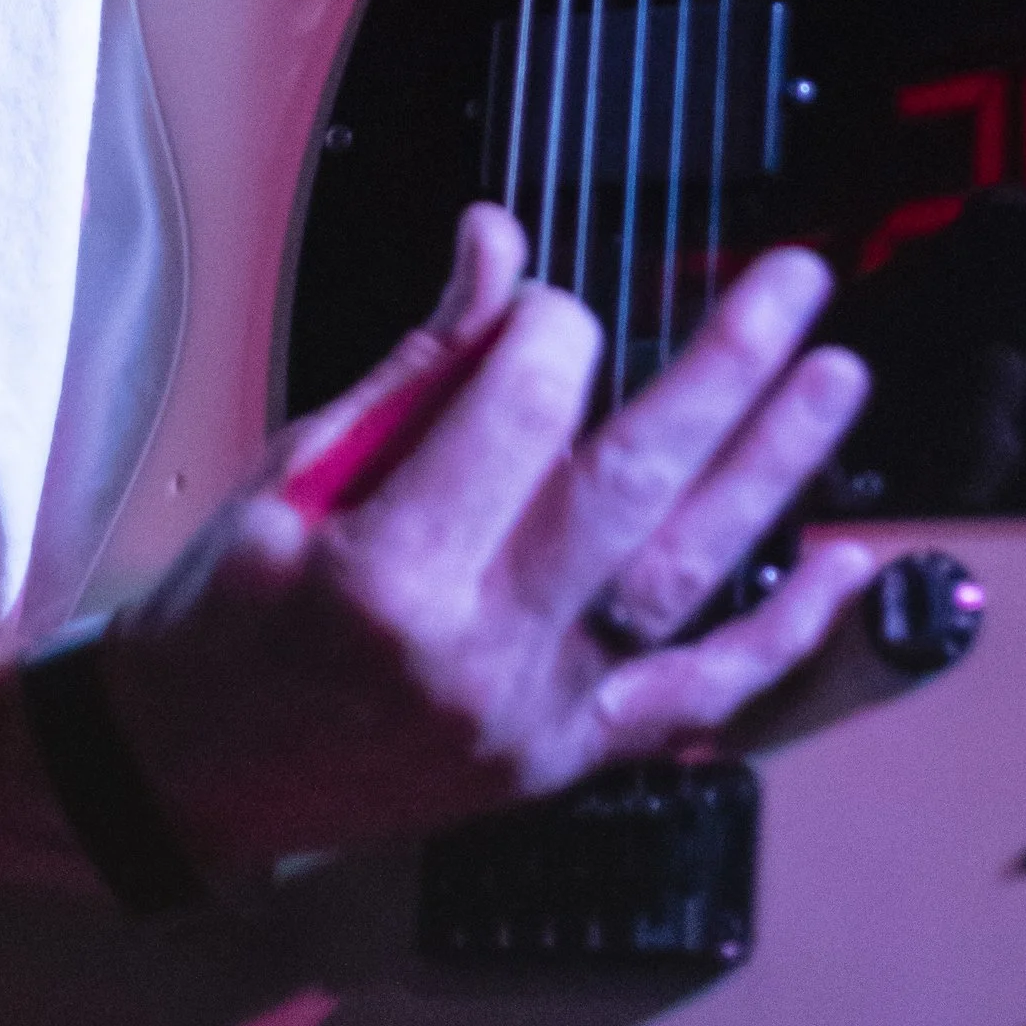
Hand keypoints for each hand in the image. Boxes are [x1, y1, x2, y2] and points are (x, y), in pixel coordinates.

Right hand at [97, 207, 874, 874]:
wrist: (182, 782)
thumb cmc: (224, 618)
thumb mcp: (293, 471)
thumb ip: (420, 365)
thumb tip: (501, 244)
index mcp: (389, 569)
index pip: (524, 406)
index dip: (548, 326)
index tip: (542, 301)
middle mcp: (477, 653)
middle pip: (632, 482)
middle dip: (725, 367)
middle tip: (794, 283)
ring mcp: (534, 718)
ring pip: (686, 578)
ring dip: (774, 470)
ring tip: (837, 378)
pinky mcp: (564, 761)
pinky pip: (697, 700)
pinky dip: (781, 636)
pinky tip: (844, 565)